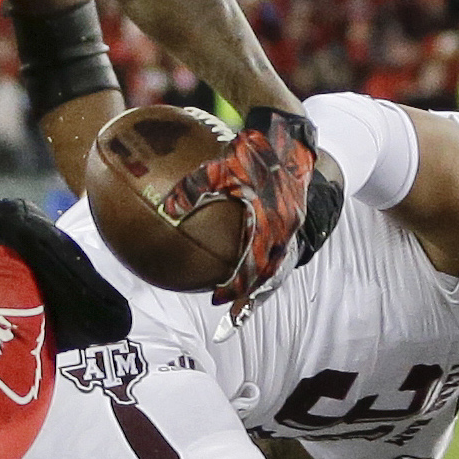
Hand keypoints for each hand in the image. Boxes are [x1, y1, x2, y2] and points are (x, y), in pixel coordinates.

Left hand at [165, 106, 340, 320]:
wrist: (287, 135)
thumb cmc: (250, 150)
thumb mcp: (218, 168)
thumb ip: (192, 190)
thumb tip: (165, 210)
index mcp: (273, 224)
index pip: (256, 265)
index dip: (238, 286)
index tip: (217, 302)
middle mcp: (287, 231)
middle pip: (272, 277)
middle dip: (252, 302)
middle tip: (231, 323)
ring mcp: (293, 229)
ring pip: (279, 269)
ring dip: (260, 290)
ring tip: (242, 309)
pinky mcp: (292, 222)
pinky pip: (279, 253)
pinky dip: (263, 268)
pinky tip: (244, 271)